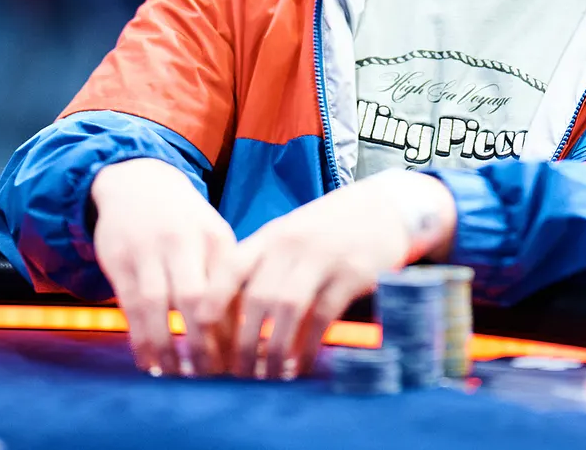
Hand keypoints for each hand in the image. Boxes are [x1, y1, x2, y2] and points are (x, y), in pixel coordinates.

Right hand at [90, 157, 237, 377]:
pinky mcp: (118, 260)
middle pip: (193, 297)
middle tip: (209, 377)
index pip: (227, 290)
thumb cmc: (184, 222)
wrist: (135, 182)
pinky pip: (128, 305)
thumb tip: (238, 339)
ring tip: (176, 377)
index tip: (237, 363)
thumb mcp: (211, 238)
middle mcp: (181, 241)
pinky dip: (138, 338)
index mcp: (213, 238)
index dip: (231, 330)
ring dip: (166, 346)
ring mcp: (146, 250)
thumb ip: (225, 280)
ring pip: (156, 304)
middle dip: (201, 342)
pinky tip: (148, 362)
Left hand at [202, 170, 455, 380]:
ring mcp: (322, 258)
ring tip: (268, 377)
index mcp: (270, 236)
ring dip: (274, 350)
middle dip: (243, 342)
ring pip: (287, 308)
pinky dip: (308, 346)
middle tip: (238, 374)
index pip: (230, 268)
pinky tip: (300, 366)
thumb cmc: (330, 230)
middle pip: (256, 297)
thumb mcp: (290, 237)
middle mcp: (292, 245)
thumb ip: (263, 267)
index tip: (200, 336)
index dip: (211, 303)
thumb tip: (230, 317)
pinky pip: (323, 316)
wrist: (385, 207)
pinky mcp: (352, 273)